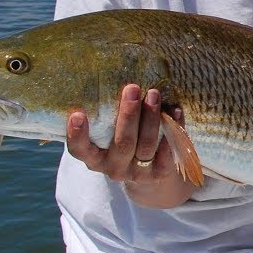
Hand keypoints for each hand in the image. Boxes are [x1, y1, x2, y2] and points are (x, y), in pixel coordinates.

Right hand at [66, 84, 191, 205]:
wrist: (146, 176)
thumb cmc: (121, 142)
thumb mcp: (108, 135)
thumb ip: (107, 116)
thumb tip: (112, 76)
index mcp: (94, 159)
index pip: (80, 150)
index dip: (77, 135)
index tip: (77, 114)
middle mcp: (114, 168)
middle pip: (122, 143)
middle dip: (128, 115)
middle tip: (132, 88)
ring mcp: (137, 173)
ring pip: (146, 145)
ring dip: (151, 118)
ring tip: (154, 94)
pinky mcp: (160, 174)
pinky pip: (168, 151)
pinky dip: (173, 128)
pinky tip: (175, 110)